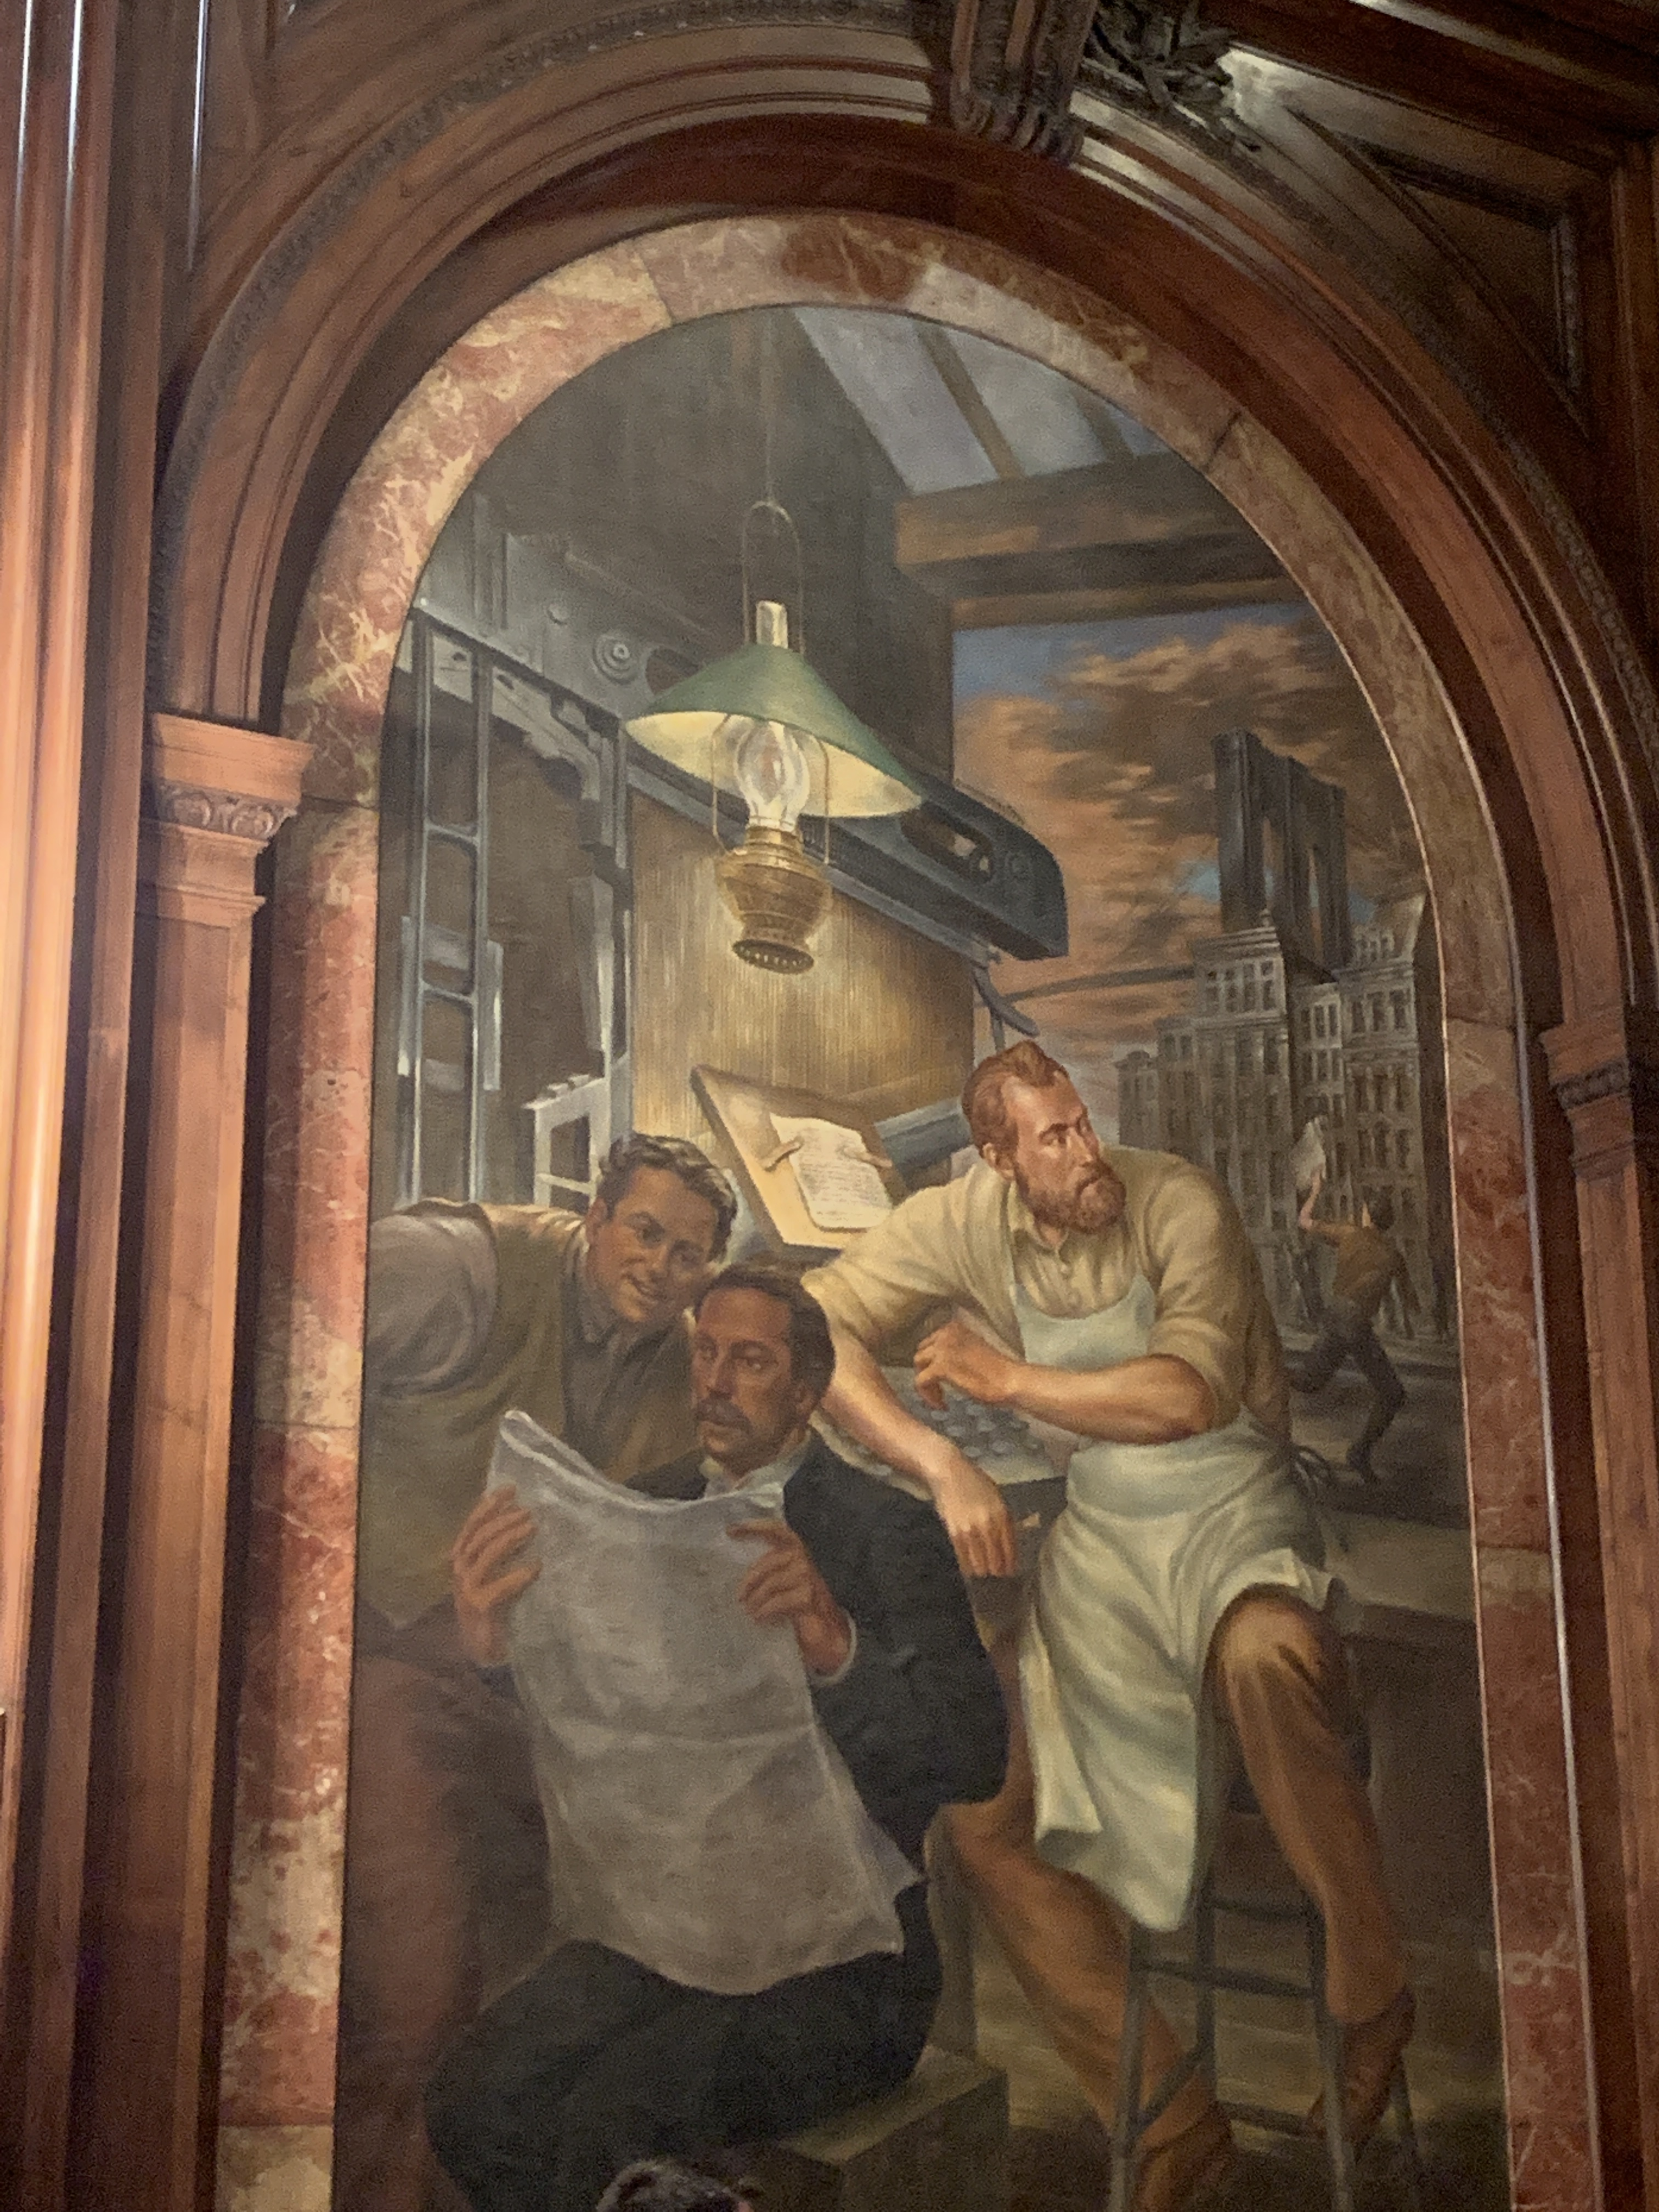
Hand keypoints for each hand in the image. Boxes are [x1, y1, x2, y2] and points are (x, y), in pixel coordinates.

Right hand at [450, 1485, 540, 1668]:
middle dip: (503, 1520)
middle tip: (528, 1511)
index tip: (511, 1488)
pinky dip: (517, 1575)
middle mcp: (460, 1572)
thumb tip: (526, 1516)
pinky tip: (535, 1567)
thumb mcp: (496, 1571)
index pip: (472, 1524)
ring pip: (484, 1556)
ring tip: (532, 1528)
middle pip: (478, 1537)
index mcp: (462, 1559)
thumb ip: (502, 1548)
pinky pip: (498, 1588)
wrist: (484, 1650)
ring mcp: (466, 1591)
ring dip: (509, 1539)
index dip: (489, 1505)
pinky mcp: (479, 1609)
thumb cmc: (495, 1606)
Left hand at [728, 1520, 852, 1675]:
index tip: (730, 1531)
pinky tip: (760, 1618)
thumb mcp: (781, 1583)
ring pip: (772, 1583)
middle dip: (750, 1580)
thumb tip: (732, 1569)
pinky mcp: (809, 1597)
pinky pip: (779, 1601)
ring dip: (756, 1599)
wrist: (824, 1630)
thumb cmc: (797, 1604)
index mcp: (794, 1550)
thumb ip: (766, 1571)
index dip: (752, 1527)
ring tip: (750, 1611)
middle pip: (768, 1561)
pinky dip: (766, 1610)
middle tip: (739, 1597)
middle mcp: (803, 1559)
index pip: (774, 1531)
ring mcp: (808, 1578)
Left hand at [914, 1319, 1018, 1409]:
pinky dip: (928, 1396)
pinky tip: (942, 1404)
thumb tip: (937, 1361)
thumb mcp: (971, 1348)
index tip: (944, 1378)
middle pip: (921, 1353)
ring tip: (941, 1397)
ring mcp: (942, 1349)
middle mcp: (946, 1333)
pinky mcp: (941, 1367)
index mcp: (954, 1327)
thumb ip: (954, 1348)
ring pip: (918, 1366)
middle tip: (940, 1389)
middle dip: (927, 1371)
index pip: (930, 1343)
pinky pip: (920, 1382)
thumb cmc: (997, 1370)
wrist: (1010, 1380)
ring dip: (927, 1384)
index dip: (933, 1362)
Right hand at [926, 1450, 1017, 1579]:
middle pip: (996, 1559)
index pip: (1010, 1548)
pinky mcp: (954, 1532)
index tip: (1010, 1574)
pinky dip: (967, 1566)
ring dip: (982, 1571)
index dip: (1010, 1564)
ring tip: (983, 1576)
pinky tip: (969, 1571)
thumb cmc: (975, 1483)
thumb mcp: (997, 1498)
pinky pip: (963, 1556)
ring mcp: (971, 1530)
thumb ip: (1005, 1520)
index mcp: (1003, 1515)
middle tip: (997, 1579)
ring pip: (980, 1562)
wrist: (949, 1471)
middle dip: (997, 1571)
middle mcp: (989, 1525)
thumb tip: (1009, 1543)